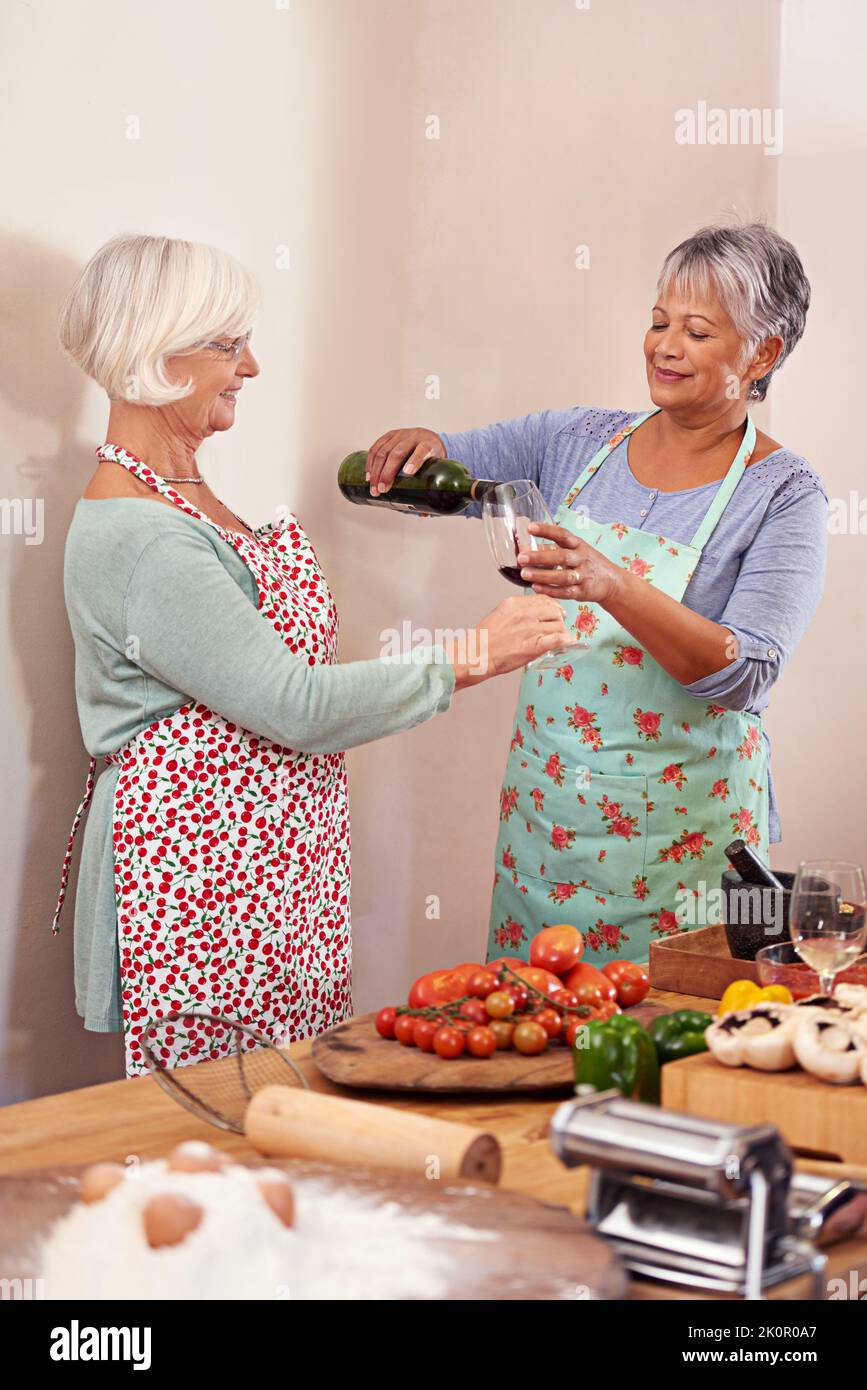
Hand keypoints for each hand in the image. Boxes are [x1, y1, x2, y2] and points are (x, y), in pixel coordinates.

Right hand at [365, 427, 445, 495]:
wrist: (428, 437)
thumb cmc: (432, 457)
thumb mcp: (435, 469)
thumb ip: (429, 488)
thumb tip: (423, 514)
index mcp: (429, 445)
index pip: (423, 450)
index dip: (415, 461)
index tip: (408, 473)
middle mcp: (414, 437)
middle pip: (398, 453)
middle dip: (387, 473)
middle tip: (383, 490)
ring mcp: (400, 435)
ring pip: (384, 451)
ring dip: (376, 471)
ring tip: (373, 487)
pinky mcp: (389, 435)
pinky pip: (376, 447)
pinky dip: (370, 462)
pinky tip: (368, 475)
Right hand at [448, 594, 579, 688]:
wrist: (477, 654)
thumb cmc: (485, 638)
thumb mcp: (500, 614)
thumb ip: (517, 611)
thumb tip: (532, 613)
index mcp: (515, 603)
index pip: (543, 600)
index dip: (553, 606)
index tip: (556, 612)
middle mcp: (524, 613)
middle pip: (554, 611)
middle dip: (559, 619)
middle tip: (559, 626)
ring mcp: (530, 629)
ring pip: (558, 625)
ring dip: (561, 632)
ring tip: (559, 639)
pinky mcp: (533, 645)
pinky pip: (557, 639)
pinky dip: (565, 640)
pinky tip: (568, 642)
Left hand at [516, 523, 624, 605]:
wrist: (612, 582)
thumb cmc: (587, 563)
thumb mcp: (573, 551)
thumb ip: (551, 549)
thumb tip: (526, 548)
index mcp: (578, 545)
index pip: (563, 535)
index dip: (547, 530)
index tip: (530, 527)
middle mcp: (582, 559)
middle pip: (562, 557)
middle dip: (540, 557)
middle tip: (521, 558)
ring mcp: (583, 576)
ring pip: (563, 577)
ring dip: (543, 575)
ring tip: (525, 574)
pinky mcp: (583, 592)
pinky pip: (565, 592)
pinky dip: (550, 590)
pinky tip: (536, 588)